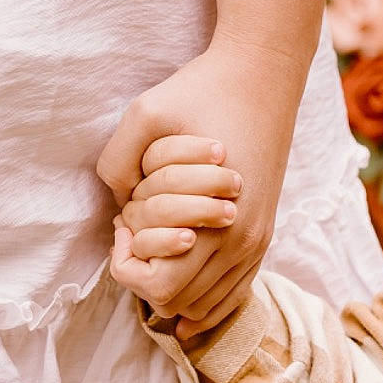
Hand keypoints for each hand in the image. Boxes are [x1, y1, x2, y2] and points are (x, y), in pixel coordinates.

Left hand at [99, 35, 298, 330]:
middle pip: (182, 304)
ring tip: (157, 247)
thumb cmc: (202, 93)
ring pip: (209, 305)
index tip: (121, 228)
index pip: (161, 288)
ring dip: (176, 287)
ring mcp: (258, 242)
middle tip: (134, 236)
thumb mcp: (143, 114)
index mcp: (213, 222)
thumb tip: (119, 207)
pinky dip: (208, 299)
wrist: (263, 77)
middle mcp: (241, 243)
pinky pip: (236, 290)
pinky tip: (183, 283)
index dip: (128, 267)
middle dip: (147, 278)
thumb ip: (117, 163)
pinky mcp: (265, 234)